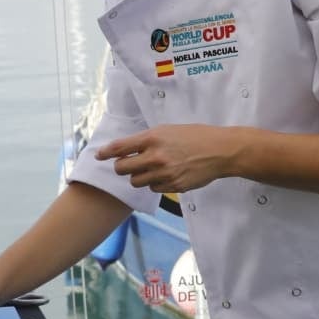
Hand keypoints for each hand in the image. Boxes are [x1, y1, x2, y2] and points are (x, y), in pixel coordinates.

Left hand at [95, 124, 235, 192]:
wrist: (220, 151)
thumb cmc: (195, 136)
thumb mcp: (169, 130)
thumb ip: (148, 139)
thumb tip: (128, 149)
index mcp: (153, 138)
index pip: (120, 147)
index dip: (106, 152)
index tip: (99, 155)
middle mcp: (155, 156)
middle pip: (123, 169)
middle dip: (122, 168)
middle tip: (127, 165)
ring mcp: (164, 173)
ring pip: (136, 182)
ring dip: (139, 177)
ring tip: (151, 169)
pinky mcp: (173, 186)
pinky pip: (153, 189)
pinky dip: (155, 184)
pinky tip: (166, 175)